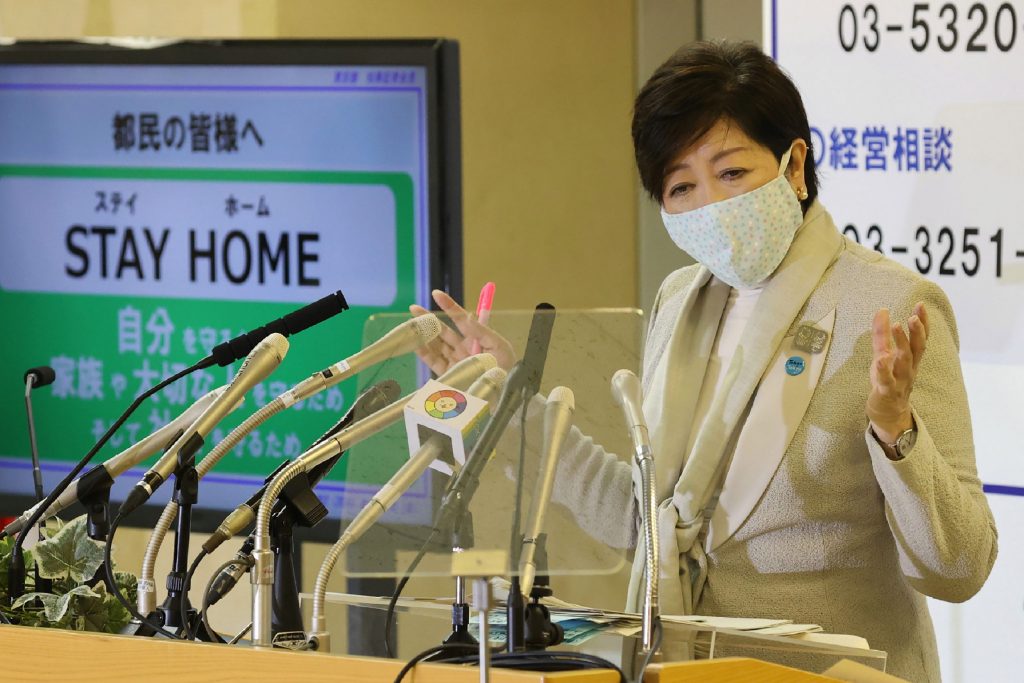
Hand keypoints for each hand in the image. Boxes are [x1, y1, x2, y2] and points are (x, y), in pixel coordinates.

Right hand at [409, 289, 515, 374]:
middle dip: (429, 319)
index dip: (449, 306)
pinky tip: (415, 342)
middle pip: (444, 331)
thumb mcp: (499, 347)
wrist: (505, 397)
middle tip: (414, 308)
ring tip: (411, 324)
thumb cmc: (507, 370)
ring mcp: (456, 362)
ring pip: (436, 345)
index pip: (460, 319)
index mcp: (478, 338)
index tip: (436, 294)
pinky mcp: (450, 375)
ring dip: (424, 334)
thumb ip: (481, 331)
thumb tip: (467, 315)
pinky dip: (424, 352)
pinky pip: (434, 362)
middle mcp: (465, 348)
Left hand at [867, 302, 928, 442]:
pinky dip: (884, 371)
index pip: (920, 339)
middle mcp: (909, 369)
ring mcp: (899, 381)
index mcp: (910, 359)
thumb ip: (882, 334)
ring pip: (905, 363)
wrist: (886, 413)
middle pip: (917, 349)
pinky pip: (887, 381)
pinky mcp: (887, 392)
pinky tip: (880, 360)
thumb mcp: (883, 354)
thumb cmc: (887, 380)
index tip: (921, 305)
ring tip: (897, 326)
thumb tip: (882, 310)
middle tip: (913, 316)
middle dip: (917, 332)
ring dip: (903, 344)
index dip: (922, 323)